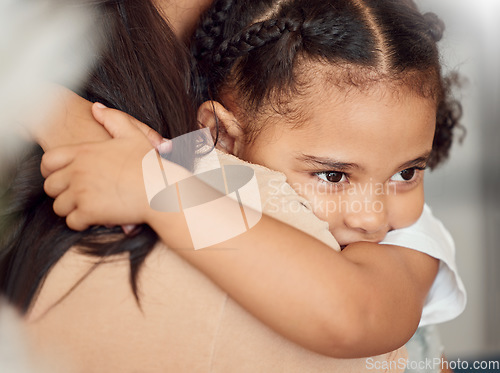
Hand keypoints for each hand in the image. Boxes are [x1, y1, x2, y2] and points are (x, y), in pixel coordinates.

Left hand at [41, 104, 163, 230]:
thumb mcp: (133, 135)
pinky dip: (81, 222)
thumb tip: (95, 107)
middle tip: (77, 195)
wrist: (161, 191)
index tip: (61, 178)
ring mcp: (81, 192)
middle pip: (51, 186)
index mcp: (84, 152)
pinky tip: (94, 219)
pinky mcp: (88, 212)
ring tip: (87, 208)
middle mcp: (78, 171)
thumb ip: (113, 119)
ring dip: (71, 209)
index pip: (49, 162)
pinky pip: (72, 222)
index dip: (51, 171)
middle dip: (61, 193)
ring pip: (59, 206)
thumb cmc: (150, 165)